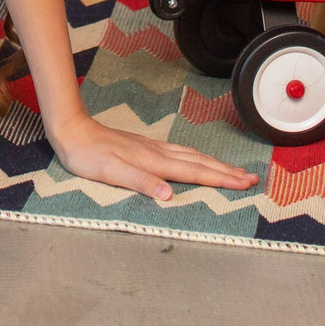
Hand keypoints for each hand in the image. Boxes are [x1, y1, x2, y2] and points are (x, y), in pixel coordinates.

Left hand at [46, 113, 258, 202]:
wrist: (72, 131)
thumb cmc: (87, 155)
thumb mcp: (110, 173)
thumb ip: (140, 182)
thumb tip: (169, 194)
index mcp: (153, 161)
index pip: (194, 172)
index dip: (221, 179)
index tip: (245, 183)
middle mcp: (157, 153)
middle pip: (200, 162)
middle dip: (226, 171)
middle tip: (251, 178)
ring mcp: (152, 147)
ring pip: (191, 155)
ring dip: (215, 163)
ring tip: (233, 170)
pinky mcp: (144, 146)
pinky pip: (180, 153)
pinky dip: (196, 158)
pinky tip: (196, 159)